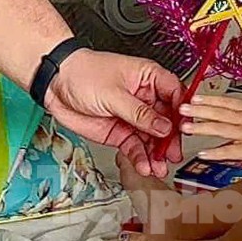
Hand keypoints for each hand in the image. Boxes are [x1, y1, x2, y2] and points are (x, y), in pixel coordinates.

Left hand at [44, 49, 183, 176]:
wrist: (56, 85)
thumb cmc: (84, 73)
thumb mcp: (114, 93)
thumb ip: (140, 113)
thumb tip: (164, 126)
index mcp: (148, 77)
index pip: (175, 93)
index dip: (182, 110)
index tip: (185, 127)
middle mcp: (144, 98)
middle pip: (166, 120)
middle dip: (170, 139)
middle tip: (172, 154)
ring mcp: (133, 116)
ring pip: (152, 138)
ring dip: (156, 153)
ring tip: (159, 167)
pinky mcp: (121, 132)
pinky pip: (135, 146)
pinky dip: (140, 157)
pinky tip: (144, 165)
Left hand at [179, 94, 241, 164]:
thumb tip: (234, 113)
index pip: (225, 102)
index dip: (208, 99)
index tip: (194, 97)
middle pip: (218, 112)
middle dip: (199, 110)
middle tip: (182, 108)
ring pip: (219, 128)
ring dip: (201, 127)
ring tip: (185, 127)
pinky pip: (228, 151)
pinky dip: (215, 152)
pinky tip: (202, 153)